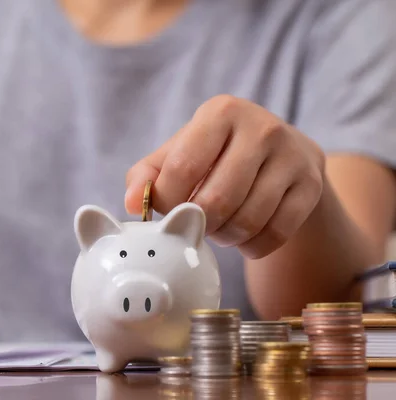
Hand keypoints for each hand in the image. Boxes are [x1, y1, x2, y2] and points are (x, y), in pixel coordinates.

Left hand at [125, 95, 325, 258]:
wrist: (278, 154)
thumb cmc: (215, 155)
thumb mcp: (178, 153)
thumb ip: (146, 175)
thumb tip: (130, 203)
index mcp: (221, 111)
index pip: (182, 168)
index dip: (167, 201)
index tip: (166, 208)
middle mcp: (262, 127)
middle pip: (217, 200)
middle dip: (197, 223)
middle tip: (193, 224)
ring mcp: (292, 156)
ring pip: (247, 220)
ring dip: (224, 237)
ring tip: (217, 228)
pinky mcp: (312, 186)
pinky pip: (275, 235)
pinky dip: (251, 246)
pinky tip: (243, 236)